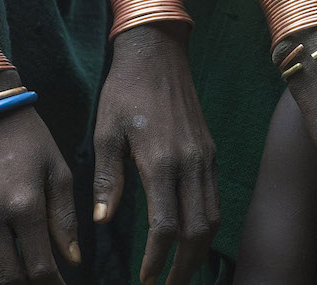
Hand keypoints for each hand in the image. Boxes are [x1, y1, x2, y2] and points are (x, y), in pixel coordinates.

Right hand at [0, 99, 79, 282]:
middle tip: (42, 280)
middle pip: (8, 276)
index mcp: (24, 204)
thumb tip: (73, 260)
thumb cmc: (30, 139)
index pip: (38, 265)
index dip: (53, 284)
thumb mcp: (58, 172)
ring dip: (0, 281)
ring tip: (19, 275)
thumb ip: (65, 219)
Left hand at [92, 22, 218, 284]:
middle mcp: (190, 162)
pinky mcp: (209, 150)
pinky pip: (214, 197)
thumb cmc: (125, 90)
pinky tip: (193, 237)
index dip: (157, 258)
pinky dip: (207, 225)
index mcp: (161, 161)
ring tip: (182, 272)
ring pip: (212, 216)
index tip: (143, 278)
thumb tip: (102, 221)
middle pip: (198, 230)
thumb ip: (107, 178)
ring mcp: (205, 156)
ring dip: (201, 250)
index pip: (166, 225)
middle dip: (185, 266)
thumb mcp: (106, 132)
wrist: (158, 54)